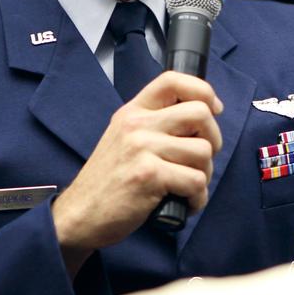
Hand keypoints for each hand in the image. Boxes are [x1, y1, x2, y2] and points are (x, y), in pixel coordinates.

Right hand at [52, 73, 223, 276]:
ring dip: (204, 174)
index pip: (173, 80)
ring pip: (203, 151)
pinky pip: (196, 181)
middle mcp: (137, 125)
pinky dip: (198, 198)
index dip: (203, 91)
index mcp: (133, 112)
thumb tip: (203, 116)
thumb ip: (155, 124)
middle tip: (201, 160)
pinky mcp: (149, 176)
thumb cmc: (110, 181)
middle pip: (200, 114)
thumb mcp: (124, 138)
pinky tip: (184, 203)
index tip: (213, 109)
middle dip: (214, 139)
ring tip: (187, 186)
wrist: (80, 214)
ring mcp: (142, 149)